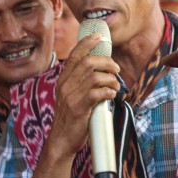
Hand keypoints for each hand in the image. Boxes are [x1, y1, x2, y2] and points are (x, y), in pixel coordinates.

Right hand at [48, 34, 120, 157]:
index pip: (74, 55)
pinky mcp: (79, 108)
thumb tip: (100, 72)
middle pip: (88, 63)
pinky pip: (97, 93)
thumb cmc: (70, 119)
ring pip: (95, 77)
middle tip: (116, 69)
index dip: (87, 43)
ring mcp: (71, 97)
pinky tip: (112, 95)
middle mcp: (65, 86)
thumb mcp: (70, 96)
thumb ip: (80, 84)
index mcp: (63, 81)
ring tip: (115, 85)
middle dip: (106, 62)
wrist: (61, 141)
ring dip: (110, 79)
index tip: (99, 37)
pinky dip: (108, 92)